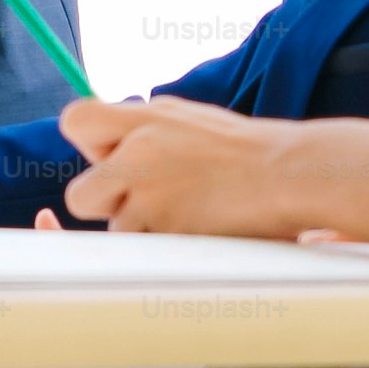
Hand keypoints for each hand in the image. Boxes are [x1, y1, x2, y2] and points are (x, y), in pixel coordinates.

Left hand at [59, 96, 368, 239]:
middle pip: (79, 195)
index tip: (114, 154)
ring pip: (117, 229)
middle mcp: (139, 152)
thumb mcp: (185, 118)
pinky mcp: (169, 231)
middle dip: (104, 204)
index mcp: (144, 117)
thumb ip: (141, 129)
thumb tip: (100, 142)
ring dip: (143, 228)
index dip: (88, 145)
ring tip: (190, 210)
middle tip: (145, 197)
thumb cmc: (244, 150)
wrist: (293, 174)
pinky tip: (199, 226)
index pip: (74, 121)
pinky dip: (166, 246)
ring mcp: (152, 195)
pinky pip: (146, 250)